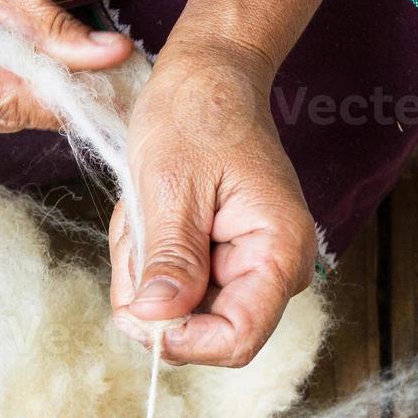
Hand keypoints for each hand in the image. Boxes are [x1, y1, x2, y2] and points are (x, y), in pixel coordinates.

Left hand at [108, 39, 317, 366]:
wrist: (207, 77)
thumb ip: (170, 257)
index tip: (137, 306)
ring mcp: (245, 266)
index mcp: (279, 250)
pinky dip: (145, 256)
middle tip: (139, 229)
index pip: (237, 339)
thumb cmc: (197, 115)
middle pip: (200, 329)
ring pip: (176, 308)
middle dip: (151, 290)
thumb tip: (158, 320)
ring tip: (145, 211)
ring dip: (143, 267)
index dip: (182, 338)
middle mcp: (273, 269)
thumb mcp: (171, 185)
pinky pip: (170, 284)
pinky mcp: (219, 260)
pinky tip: (150, 214)